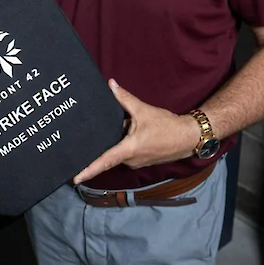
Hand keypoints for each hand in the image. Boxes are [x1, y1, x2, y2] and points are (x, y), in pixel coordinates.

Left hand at [72, 80, 199, 184]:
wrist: (188, 137)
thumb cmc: (168, 127)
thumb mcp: (144, 110)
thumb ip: (125, 98)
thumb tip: (111, 85)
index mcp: (129, 150)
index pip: (104, 161)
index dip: (88, 170)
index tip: (75, 178)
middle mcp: (131, 160)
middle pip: (109, 154)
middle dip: (102, 145)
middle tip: (89, 139)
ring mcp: (136, 162)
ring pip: (119, 151)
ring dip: (118, 141)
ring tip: (124, 127)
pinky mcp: (142, 160)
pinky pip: (127, 152)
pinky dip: (125, 143)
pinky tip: (131, 131)